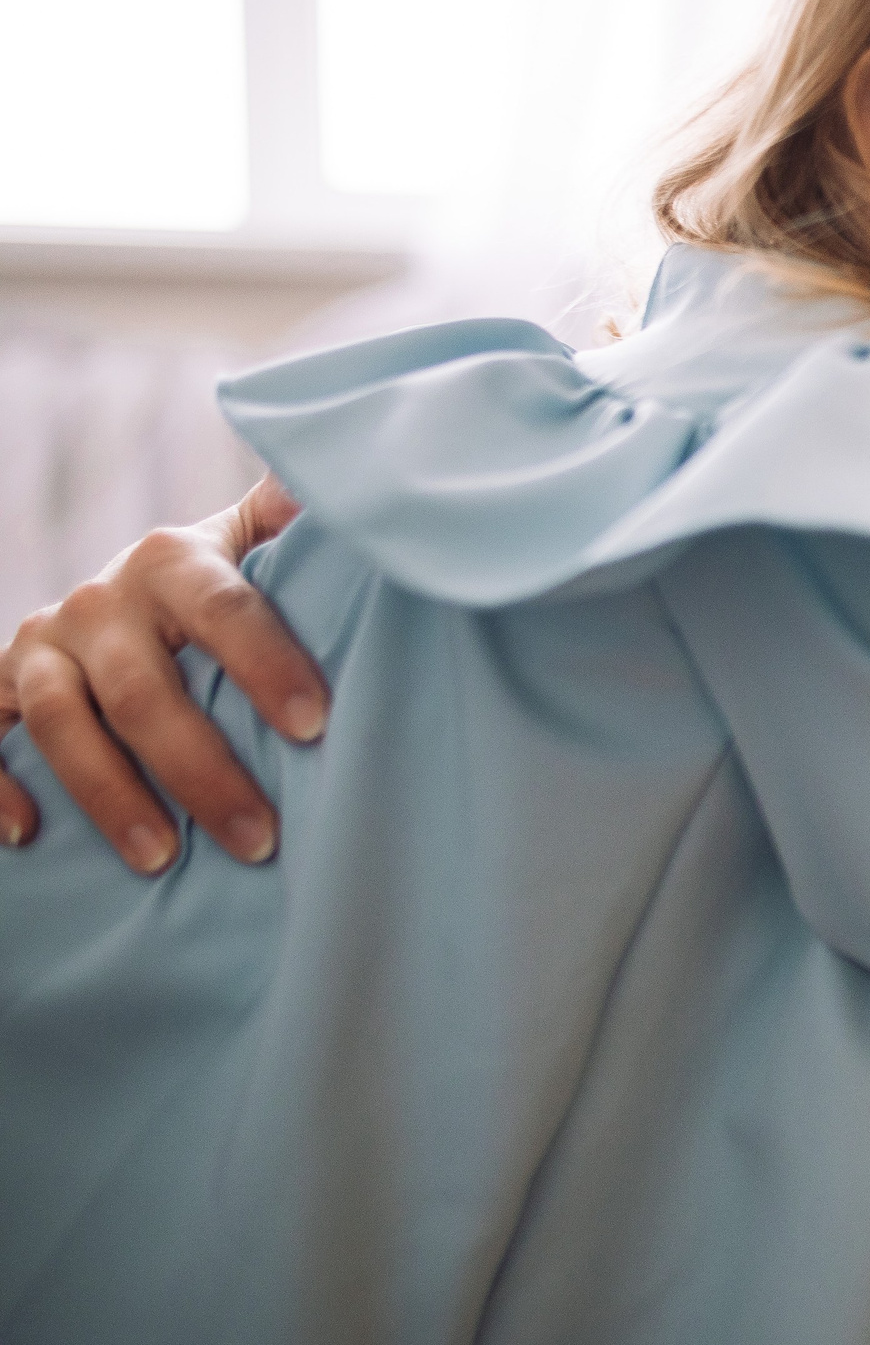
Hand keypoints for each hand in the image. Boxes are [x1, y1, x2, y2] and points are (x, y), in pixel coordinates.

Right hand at [0, 475, 321, 871]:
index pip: (225, 609)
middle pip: (143, 690)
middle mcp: (98, 600)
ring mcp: (39, 645)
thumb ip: (296, 522)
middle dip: (202, 770)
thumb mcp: (253, 545)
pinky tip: (27, 837)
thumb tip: (361, 483)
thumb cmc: (215, 589)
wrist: (119, 597)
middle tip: (259, 838)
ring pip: (61, 723)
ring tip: (163, 860)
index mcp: (173, 560)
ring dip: (111, 796)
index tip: (315, 725)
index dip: (268, 664)